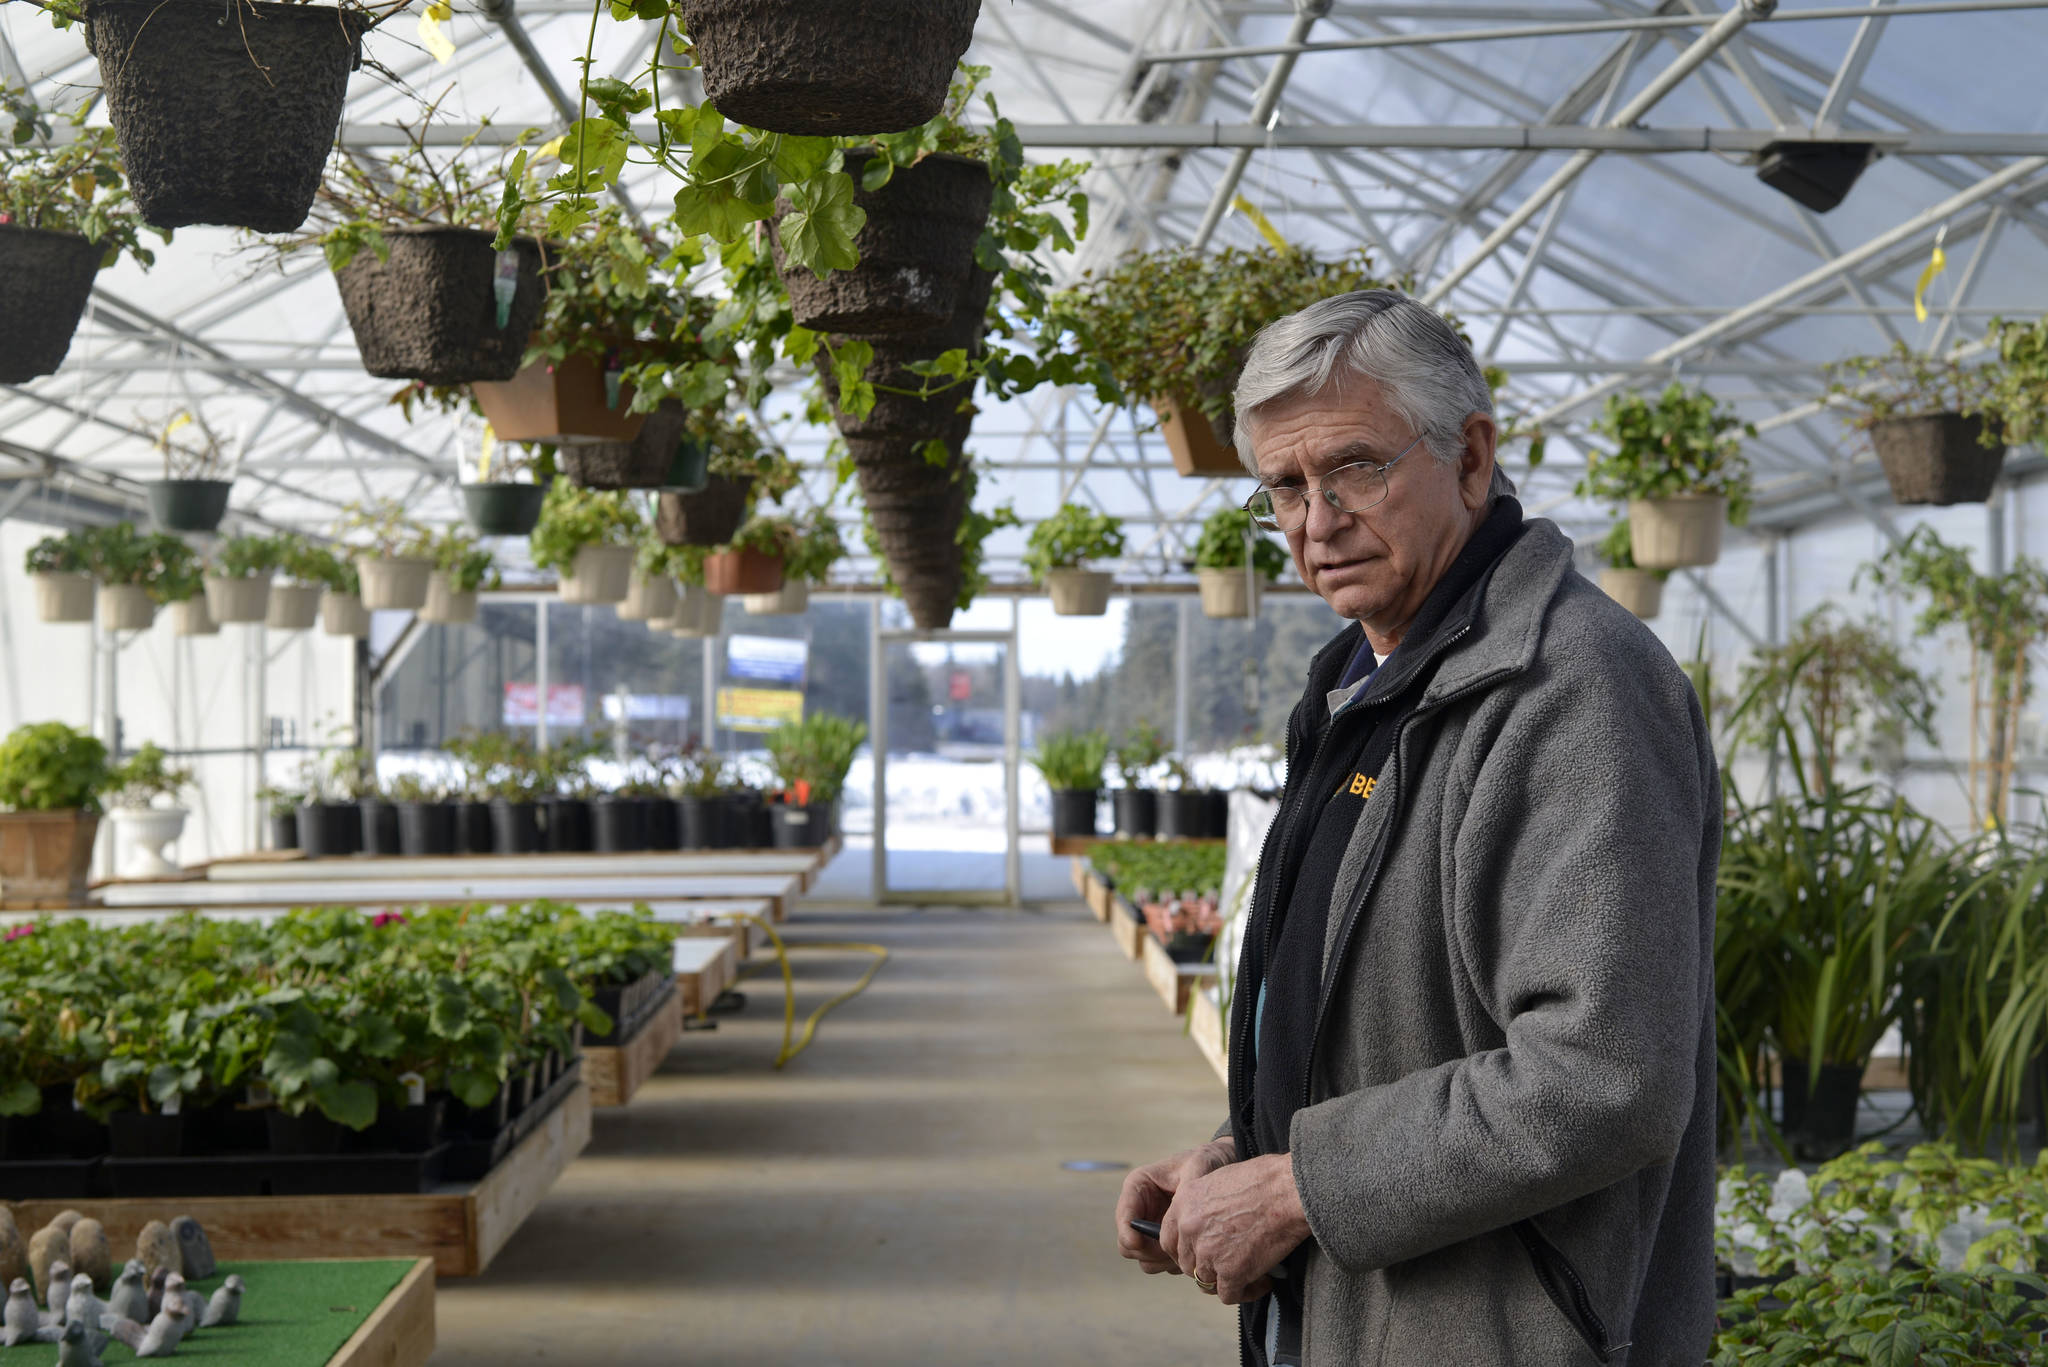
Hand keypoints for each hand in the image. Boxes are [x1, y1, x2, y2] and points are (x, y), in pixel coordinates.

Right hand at [1116, 1137, 1236, 1274]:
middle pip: (1128, 1245)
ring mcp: (1152, 1229)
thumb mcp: (1198, 1166)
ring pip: (1145, 1259)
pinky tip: (1194, 1250)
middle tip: (1173, 1249)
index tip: (1138, 1242)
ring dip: (1163, 1261)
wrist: (1224, 1167)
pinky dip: (1175, 1263)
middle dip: (1148, 1251)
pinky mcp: (1165, 1243)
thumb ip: (1188, 1187)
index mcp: (1140, 1186)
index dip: (1127, 1232)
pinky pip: (1162, 1264)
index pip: (1124, 1216)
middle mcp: (1141, 1210)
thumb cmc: (1207, 1161)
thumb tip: (1179, 1215)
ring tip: (1187, 1249)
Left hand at [1161, 1152, 1308, 1305]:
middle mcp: (1189, 1229)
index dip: (1185, 1250)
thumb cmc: (1263, 1179)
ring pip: (1206, 1281)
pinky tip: (1263, 1282)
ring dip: (1226, 1281)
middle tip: (1229, 1264)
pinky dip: (1246, 1292)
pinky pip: (1228, 1295)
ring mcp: (1208, 1252)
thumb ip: (1204, 1206)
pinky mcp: (1230, 1272)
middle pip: (1187, 1264)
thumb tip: (1209, 1226)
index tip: (1201, 1254)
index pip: (1168, 1239)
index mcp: (1183, 1203)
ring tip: (1251, 1275)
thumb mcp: (1219, 1181)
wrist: (1287, 1190)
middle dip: (1206, 1267)